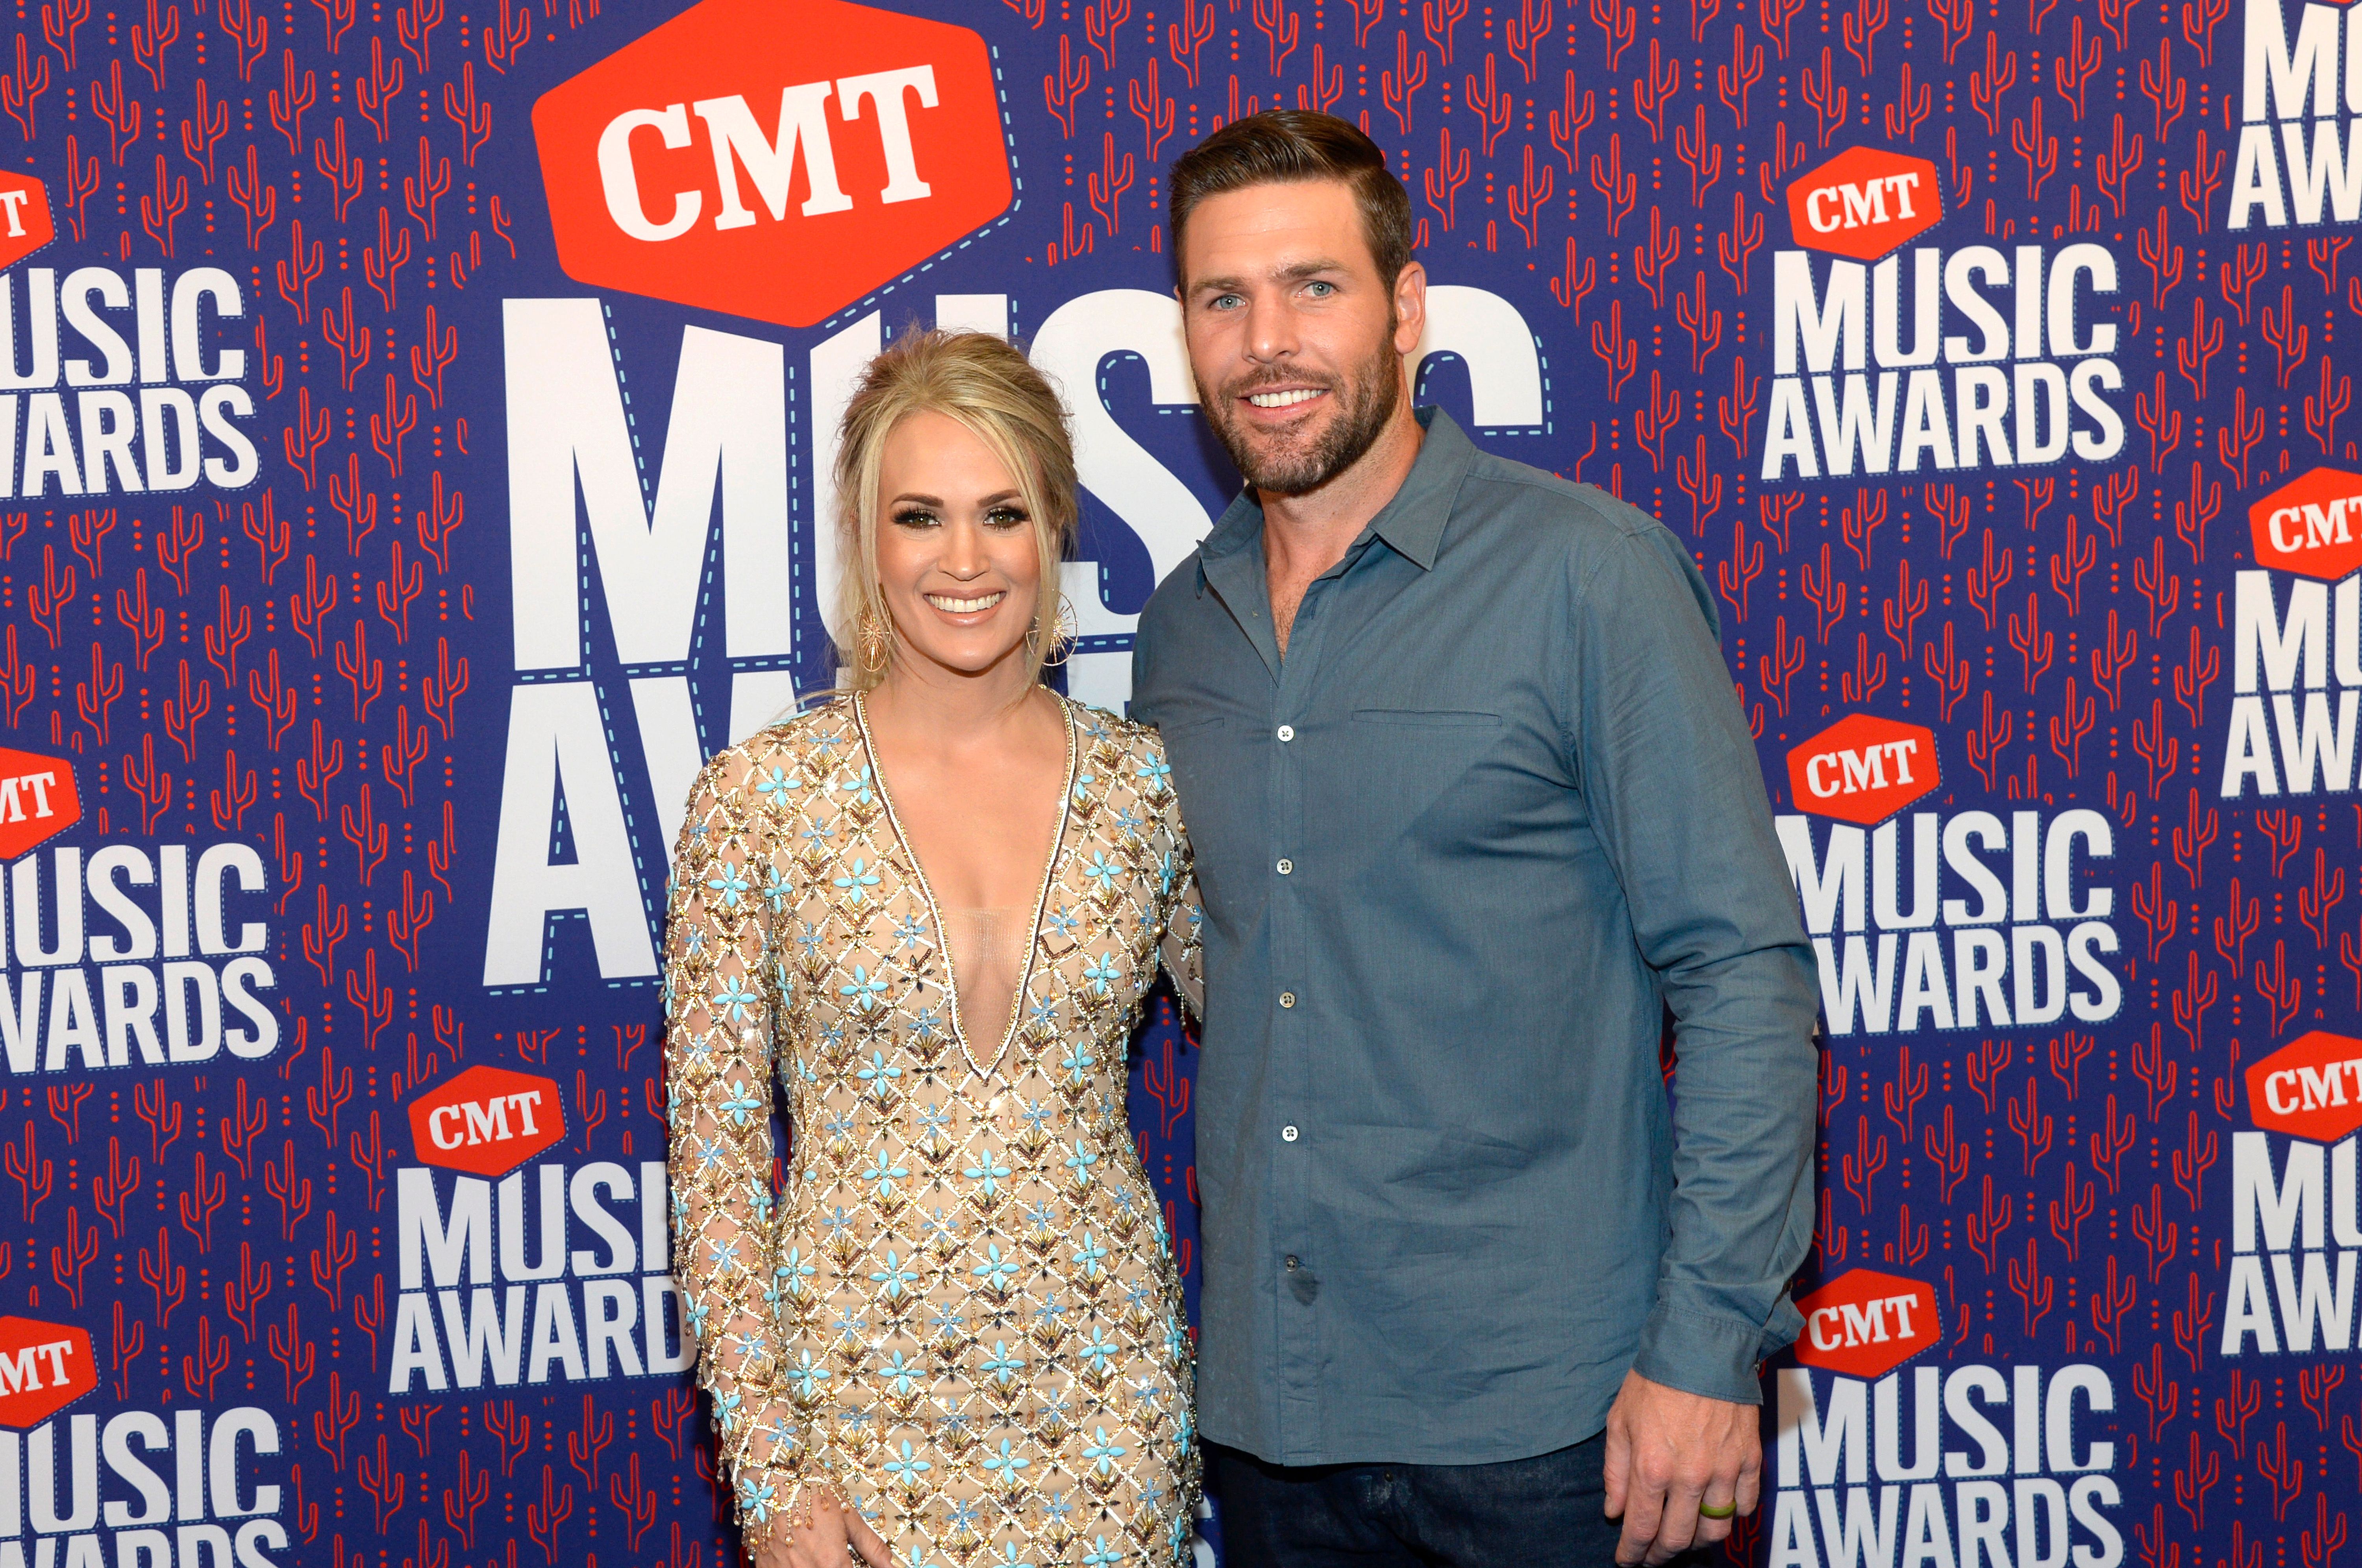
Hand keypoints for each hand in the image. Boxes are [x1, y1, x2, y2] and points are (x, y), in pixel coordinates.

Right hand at [748, 1488, 891, 1567]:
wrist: (773, 1477)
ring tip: (815, 1550)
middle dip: (835, 1567)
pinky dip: (793, 1566)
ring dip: (814, 1566)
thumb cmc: (813, 1492)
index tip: (852, 1563)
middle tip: (833, 1553)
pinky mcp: (764, 1567)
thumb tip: (892, 1567)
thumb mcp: (849, 1517)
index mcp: (831, 1563)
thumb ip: (872, 1548)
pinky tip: (797, 1552)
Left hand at [1601, 1368, 1761, 1565]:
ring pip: (1715, 1530)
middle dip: (1660, 1554)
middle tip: (1651, 1556)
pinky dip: (1731, 1515)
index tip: (1627, 1561)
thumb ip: (1616, 1471)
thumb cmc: (1655, 1379)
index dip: (1633, 1553)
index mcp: (1652, 1468)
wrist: (1702, 1346)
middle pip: (1678, 1538)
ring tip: (1683, 1536)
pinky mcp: (1750, 1460)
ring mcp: (1724, 1471)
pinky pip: (1745, 1506)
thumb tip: (1615, 1511)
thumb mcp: (1619, 1421)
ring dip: (1696, 1541)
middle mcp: (1690, 1477)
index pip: (1642, 1529)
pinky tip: (1717, 1509)